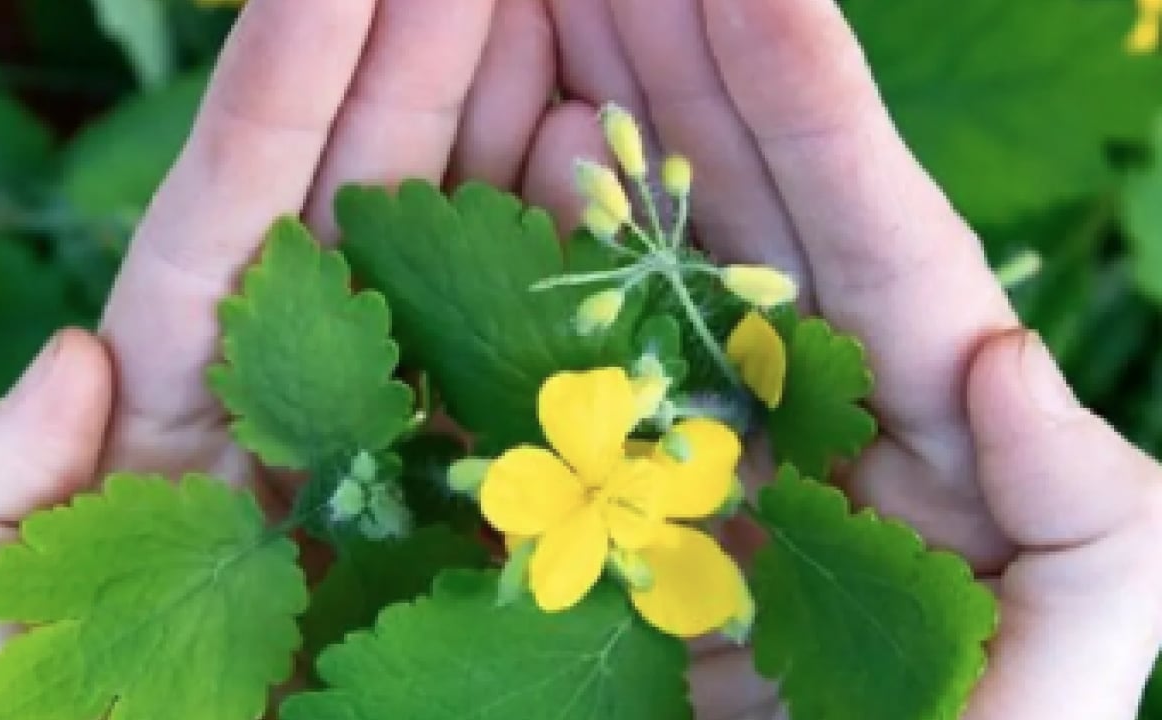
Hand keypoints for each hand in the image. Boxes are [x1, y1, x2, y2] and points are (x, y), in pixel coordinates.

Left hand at [0, 0, 571, 715]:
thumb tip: (71, 354)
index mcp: (182, 380)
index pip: (240, 193)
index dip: (290, 74)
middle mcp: (305, 382)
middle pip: (369, 185)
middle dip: (424, 54)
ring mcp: (408, 428)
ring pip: (463, 250)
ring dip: (511, 127)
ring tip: (552, 15)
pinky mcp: (488, 495)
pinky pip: (541, 366)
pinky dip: (577, 274)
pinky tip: (610, 178)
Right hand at [541, 0, 1161, 716]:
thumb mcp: (1066, 661)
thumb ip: (1091, 521)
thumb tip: (1011, 358)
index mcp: (911, 401)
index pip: (858, 215)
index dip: (804, 93)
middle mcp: (794, 388)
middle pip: (731, 191)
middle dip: (673, 54)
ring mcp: (685, 421)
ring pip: (638, 243)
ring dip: (592, 113)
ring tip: (541, 0)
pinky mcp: (602, 481)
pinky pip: (553, 347)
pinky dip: (519, 247)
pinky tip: (484, 147)